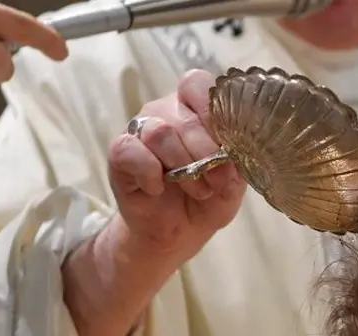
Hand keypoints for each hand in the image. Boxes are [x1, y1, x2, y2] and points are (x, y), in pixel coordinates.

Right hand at [106, 69, 246, 262]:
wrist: (179, 231)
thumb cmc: (209, 198)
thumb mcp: (234, 183)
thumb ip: (238, 163)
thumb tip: (235, 154)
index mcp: (195, 108)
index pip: (197, 84)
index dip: (213, 110)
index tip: (227, 143)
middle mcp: (166, 112)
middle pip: (184, 117)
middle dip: (206, 154)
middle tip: (217, 182)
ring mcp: (140, 130)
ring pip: (160, 133)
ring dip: (183, 168)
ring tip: (197, 190)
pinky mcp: (119, 153)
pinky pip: (130, 150)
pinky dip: (150, 173)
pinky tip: (158, 188)